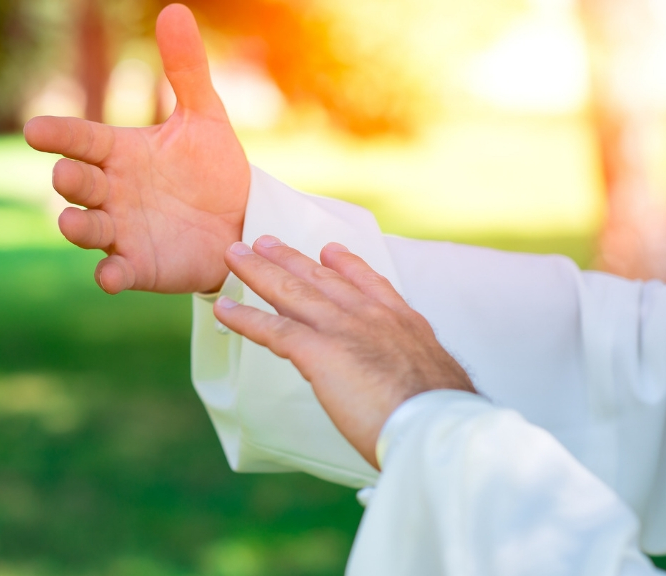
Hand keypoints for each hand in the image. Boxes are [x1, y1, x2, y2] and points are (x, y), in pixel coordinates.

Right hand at [24, 4, 249, 293]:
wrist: (242, 220)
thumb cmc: (214, 169)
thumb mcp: (205, 116)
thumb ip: (186, 70)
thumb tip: (174, 10)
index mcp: (120, 152)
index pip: (82, 139)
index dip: (59, 135)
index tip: (36, 130)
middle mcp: (112, 191)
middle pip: (78, 183)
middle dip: (70, 179)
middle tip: (69, 174)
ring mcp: (121, 231)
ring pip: (86, 229)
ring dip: (77, 227)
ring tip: (72, 222)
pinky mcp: (139, 266)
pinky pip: (117, 272)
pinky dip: (110, 275)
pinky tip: (111, 276)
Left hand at [213, 236, 474, 468]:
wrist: (437, 425)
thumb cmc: (442, 419)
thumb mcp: (439, 384)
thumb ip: (419, 378)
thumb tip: (419, 394)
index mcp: (404, 324)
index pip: (371, 285)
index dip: (347, 265)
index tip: (331, 250)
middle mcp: (373, 317)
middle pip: (323, 279)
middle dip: (291, 258)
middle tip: (264, 241)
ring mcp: (345, 330)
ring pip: (292, 292)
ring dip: (259, 272)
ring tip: (234, 256)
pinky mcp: (321, 352)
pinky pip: (274, 329)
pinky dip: (245, 318)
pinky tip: (223, 309)